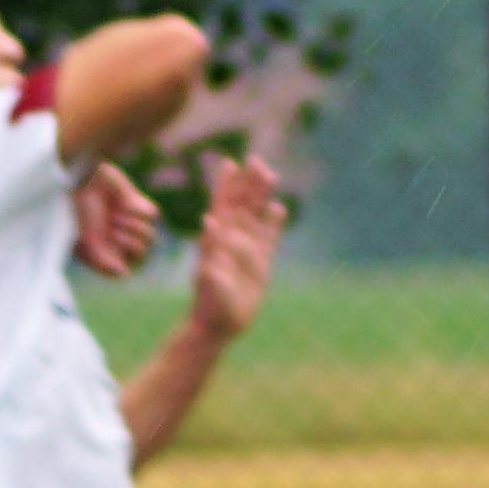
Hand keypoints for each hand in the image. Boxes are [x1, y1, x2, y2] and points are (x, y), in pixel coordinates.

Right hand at [70, 162, 160, 278]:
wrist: (81, 174)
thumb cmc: (76, 209)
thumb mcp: (84, 240)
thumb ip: (102, 262)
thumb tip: (124, 274)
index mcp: (102, 251)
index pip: (124, 269)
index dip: (122, 261)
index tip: (110, 249)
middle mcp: (115, 238)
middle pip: (141, 253)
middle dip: (128, 242)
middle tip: (112, 227)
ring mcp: (127, 220)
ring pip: (151, 237)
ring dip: (134, 227)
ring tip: (117, 216)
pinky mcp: (136, 202)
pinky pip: (153, 215)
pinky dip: (140, 210)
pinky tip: (125, 203)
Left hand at [185, 156, 287, 344]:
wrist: (217, 325)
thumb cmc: (209, 304)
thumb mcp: (209, 276)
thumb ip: (212, 249)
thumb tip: (209, 218)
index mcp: (216, 239)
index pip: (223, 206)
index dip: (226, 185)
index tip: (232, 163)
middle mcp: (231, 240)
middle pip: (241, 205)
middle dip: (249, 184)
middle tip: (257, 162)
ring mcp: (246, 250)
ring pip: (255, 216)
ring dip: (261, 197)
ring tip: (270, 175)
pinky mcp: (259, 263)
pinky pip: (269, 238)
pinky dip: (274, 223)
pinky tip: (279, 209)